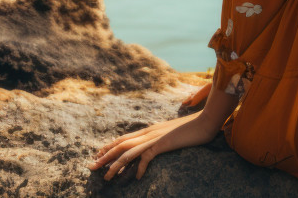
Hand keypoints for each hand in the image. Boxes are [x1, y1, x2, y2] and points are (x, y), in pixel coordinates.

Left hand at [89, 110, 218, 180]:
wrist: (206, 121)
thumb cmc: (191, 128)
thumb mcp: (171, 133)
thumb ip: (160, 137)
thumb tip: (153, 145)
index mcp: (149, 129)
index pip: (124, 138)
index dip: (109, 147)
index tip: (97, 156)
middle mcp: (149, 132)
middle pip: (120, 144)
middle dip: (104, 156)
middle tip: (91, 167)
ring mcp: (155, 137)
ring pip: (129, 151)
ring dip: (115, 164)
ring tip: (106, 177)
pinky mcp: (164, 143)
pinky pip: (147, 156)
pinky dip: (140, 167)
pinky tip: (137, 177)